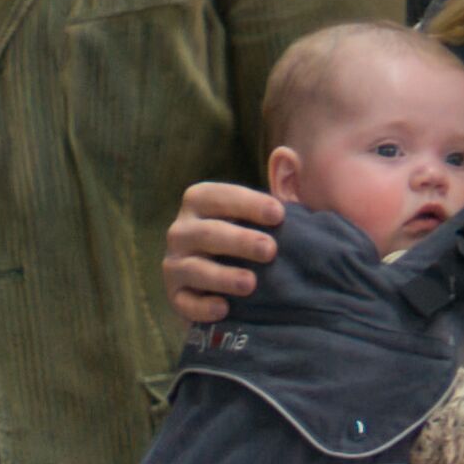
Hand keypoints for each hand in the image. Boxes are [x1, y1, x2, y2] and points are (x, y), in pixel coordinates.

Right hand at [163, 180, 279, 330]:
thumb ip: (278, 188)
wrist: (232, 287)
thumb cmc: (252, 241)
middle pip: (206, 233)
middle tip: (270, 250)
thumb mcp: (264, 215)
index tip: (280, 214)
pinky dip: (202, 307)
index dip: (247, 203)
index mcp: (199, 203)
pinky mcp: (176, 297)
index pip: (217, 196)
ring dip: (222, 276)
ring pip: (193, 268)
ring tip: (251, 284)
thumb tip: (288, 154)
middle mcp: (181, 231)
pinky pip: (185, 302)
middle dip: (239, 240)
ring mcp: (175, 265)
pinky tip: (224, 309)